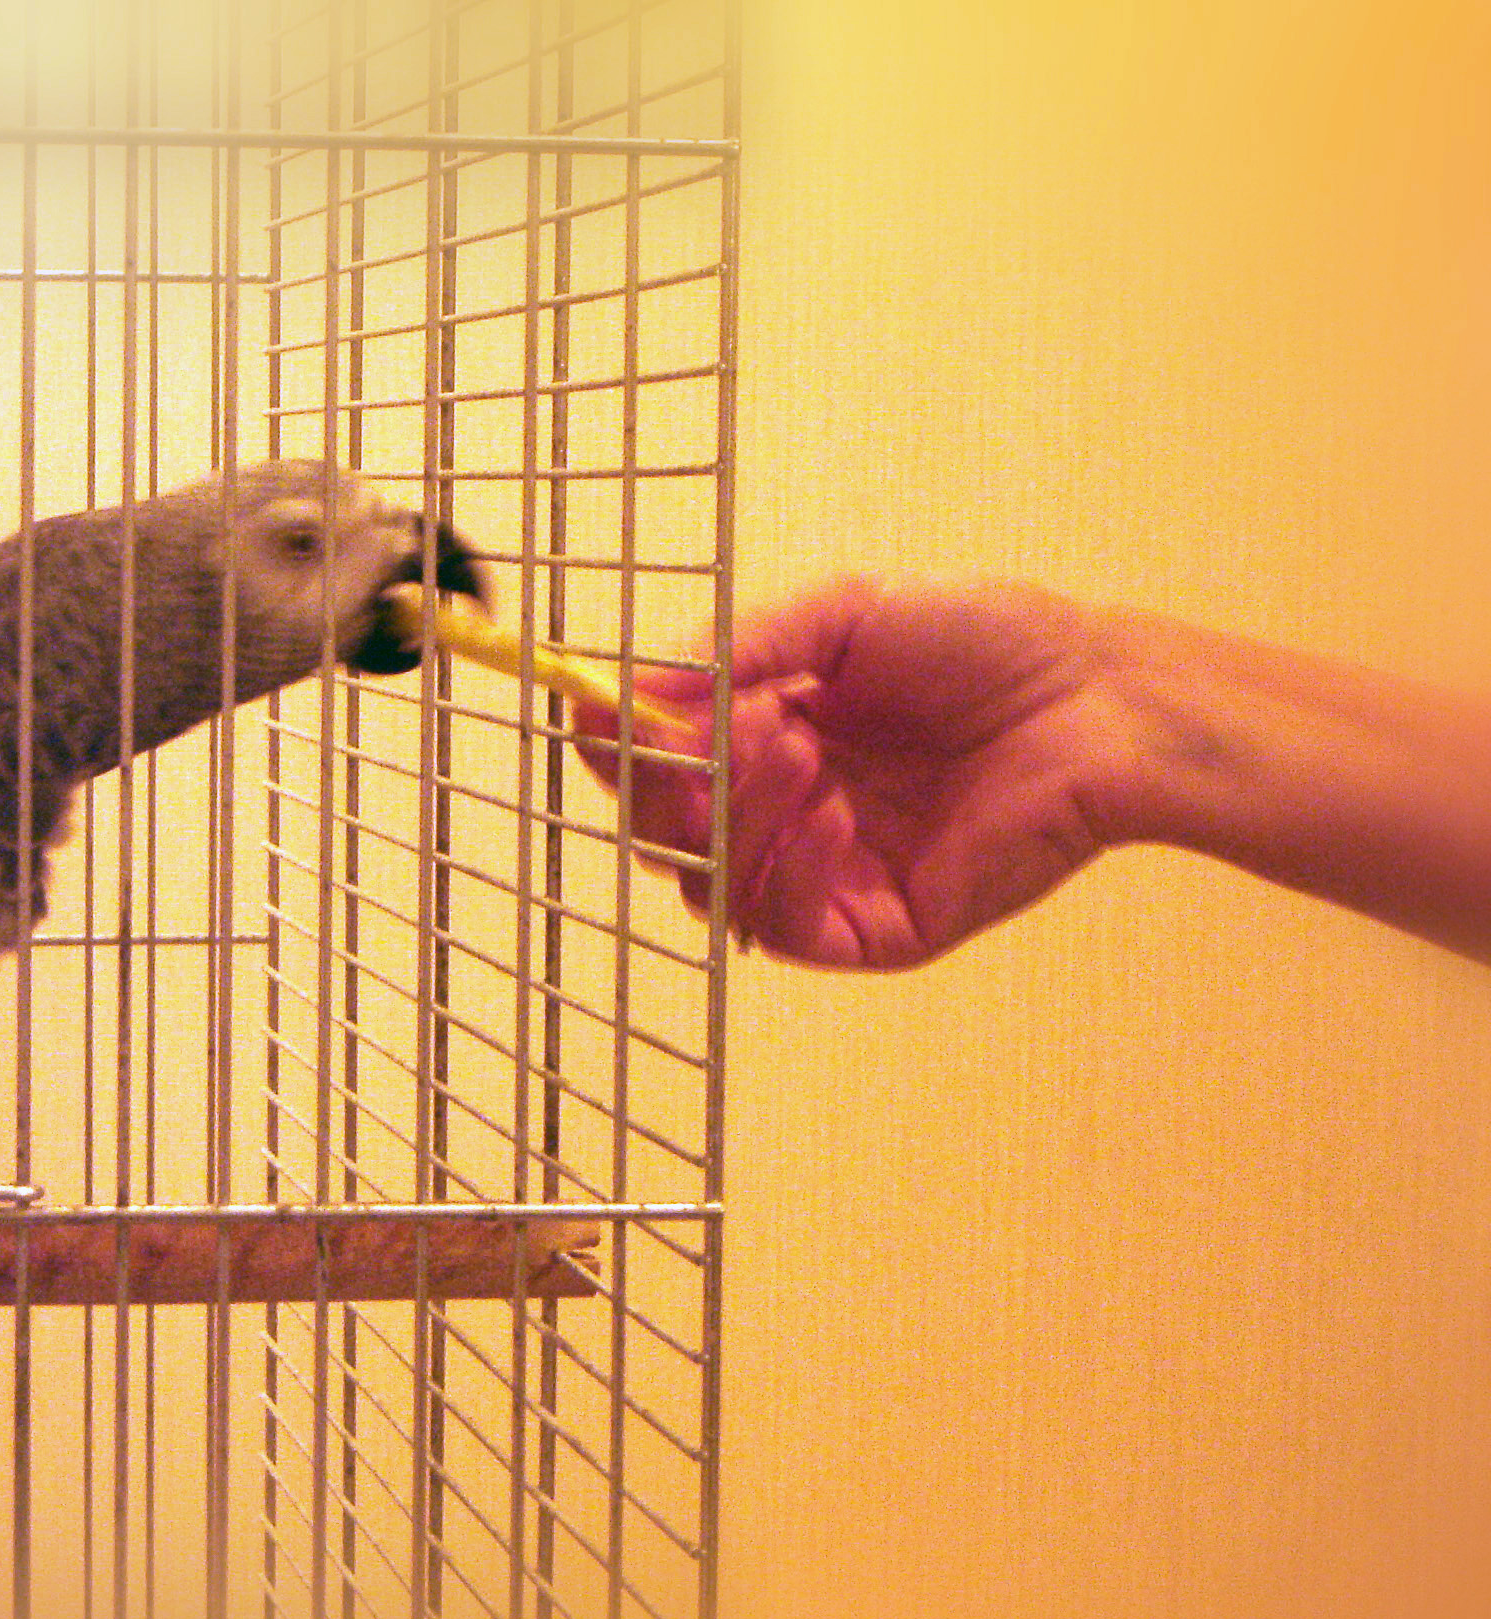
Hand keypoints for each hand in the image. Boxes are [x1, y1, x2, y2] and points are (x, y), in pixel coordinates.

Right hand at [579, 578, 1143, 967]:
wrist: (1097, 700)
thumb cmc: (985, 644)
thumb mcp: (844, 612)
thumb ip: (740, 647)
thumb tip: (637, 692)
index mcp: (759, 734)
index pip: (652, 760)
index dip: (613, 743)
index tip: (597, 710)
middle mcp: (777, 810)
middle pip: (661, 833)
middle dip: (667, 784)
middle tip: (709, 734)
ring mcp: (820, 875)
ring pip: (710, 884)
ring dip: (733, 813)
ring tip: (794, 744)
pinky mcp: (871, 930)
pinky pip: (785, 926)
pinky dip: (786, 870)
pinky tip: (831, 810)